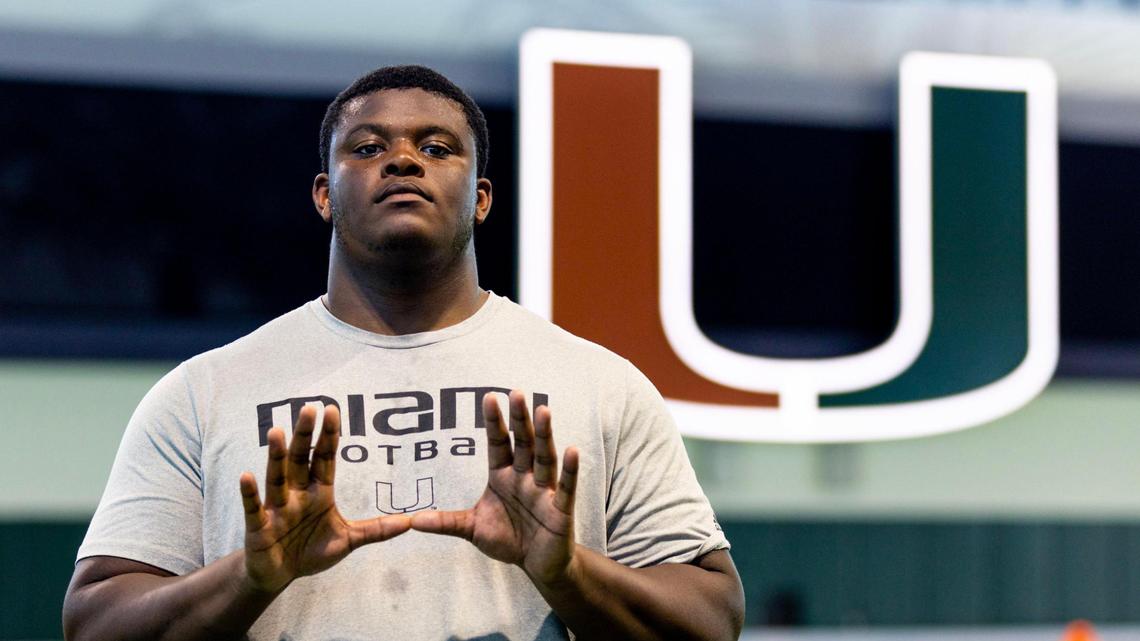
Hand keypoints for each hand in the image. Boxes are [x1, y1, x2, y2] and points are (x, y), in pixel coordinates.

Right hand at [239, 405, 410, 592]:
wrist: (279, 575)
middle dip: (305, 435)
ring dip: (276, 455)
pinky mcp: (259, 526)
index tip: (332, 409)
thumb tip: (411, 522)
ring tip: (276, 431)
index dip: (328, 435)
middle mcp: (296, 493)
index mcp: (318, 491)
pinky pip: (254, 508)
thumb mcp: (348, 540)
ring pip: (277, 477)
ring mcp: (277, 508)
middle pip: (301, 459)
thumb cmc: (311, 551)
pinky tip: (246, 475)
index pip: (324, 457)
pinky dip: (250, 493)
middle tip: (309, 408)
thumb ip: (376, 530)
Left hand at [410, 390, 578, 586]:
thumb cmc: (507, 539)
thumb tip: (412, 520)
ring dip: (544, 435)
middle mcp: (524, 477)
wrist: (536, 565)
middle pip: (522, 443)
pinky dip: (569, 470)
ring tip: (543, 410)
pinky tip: (572, 450)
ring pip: (544, 457)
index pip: (498, 443)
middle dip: (519, 419)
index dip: (494, 422)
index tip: (489, 397)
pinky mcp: (560, 508)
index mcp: (502, 476)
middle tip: (516, 393)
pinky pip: (565, 486)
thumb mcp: (472, 529)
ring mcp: (544, 490)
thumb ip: (446, 522)